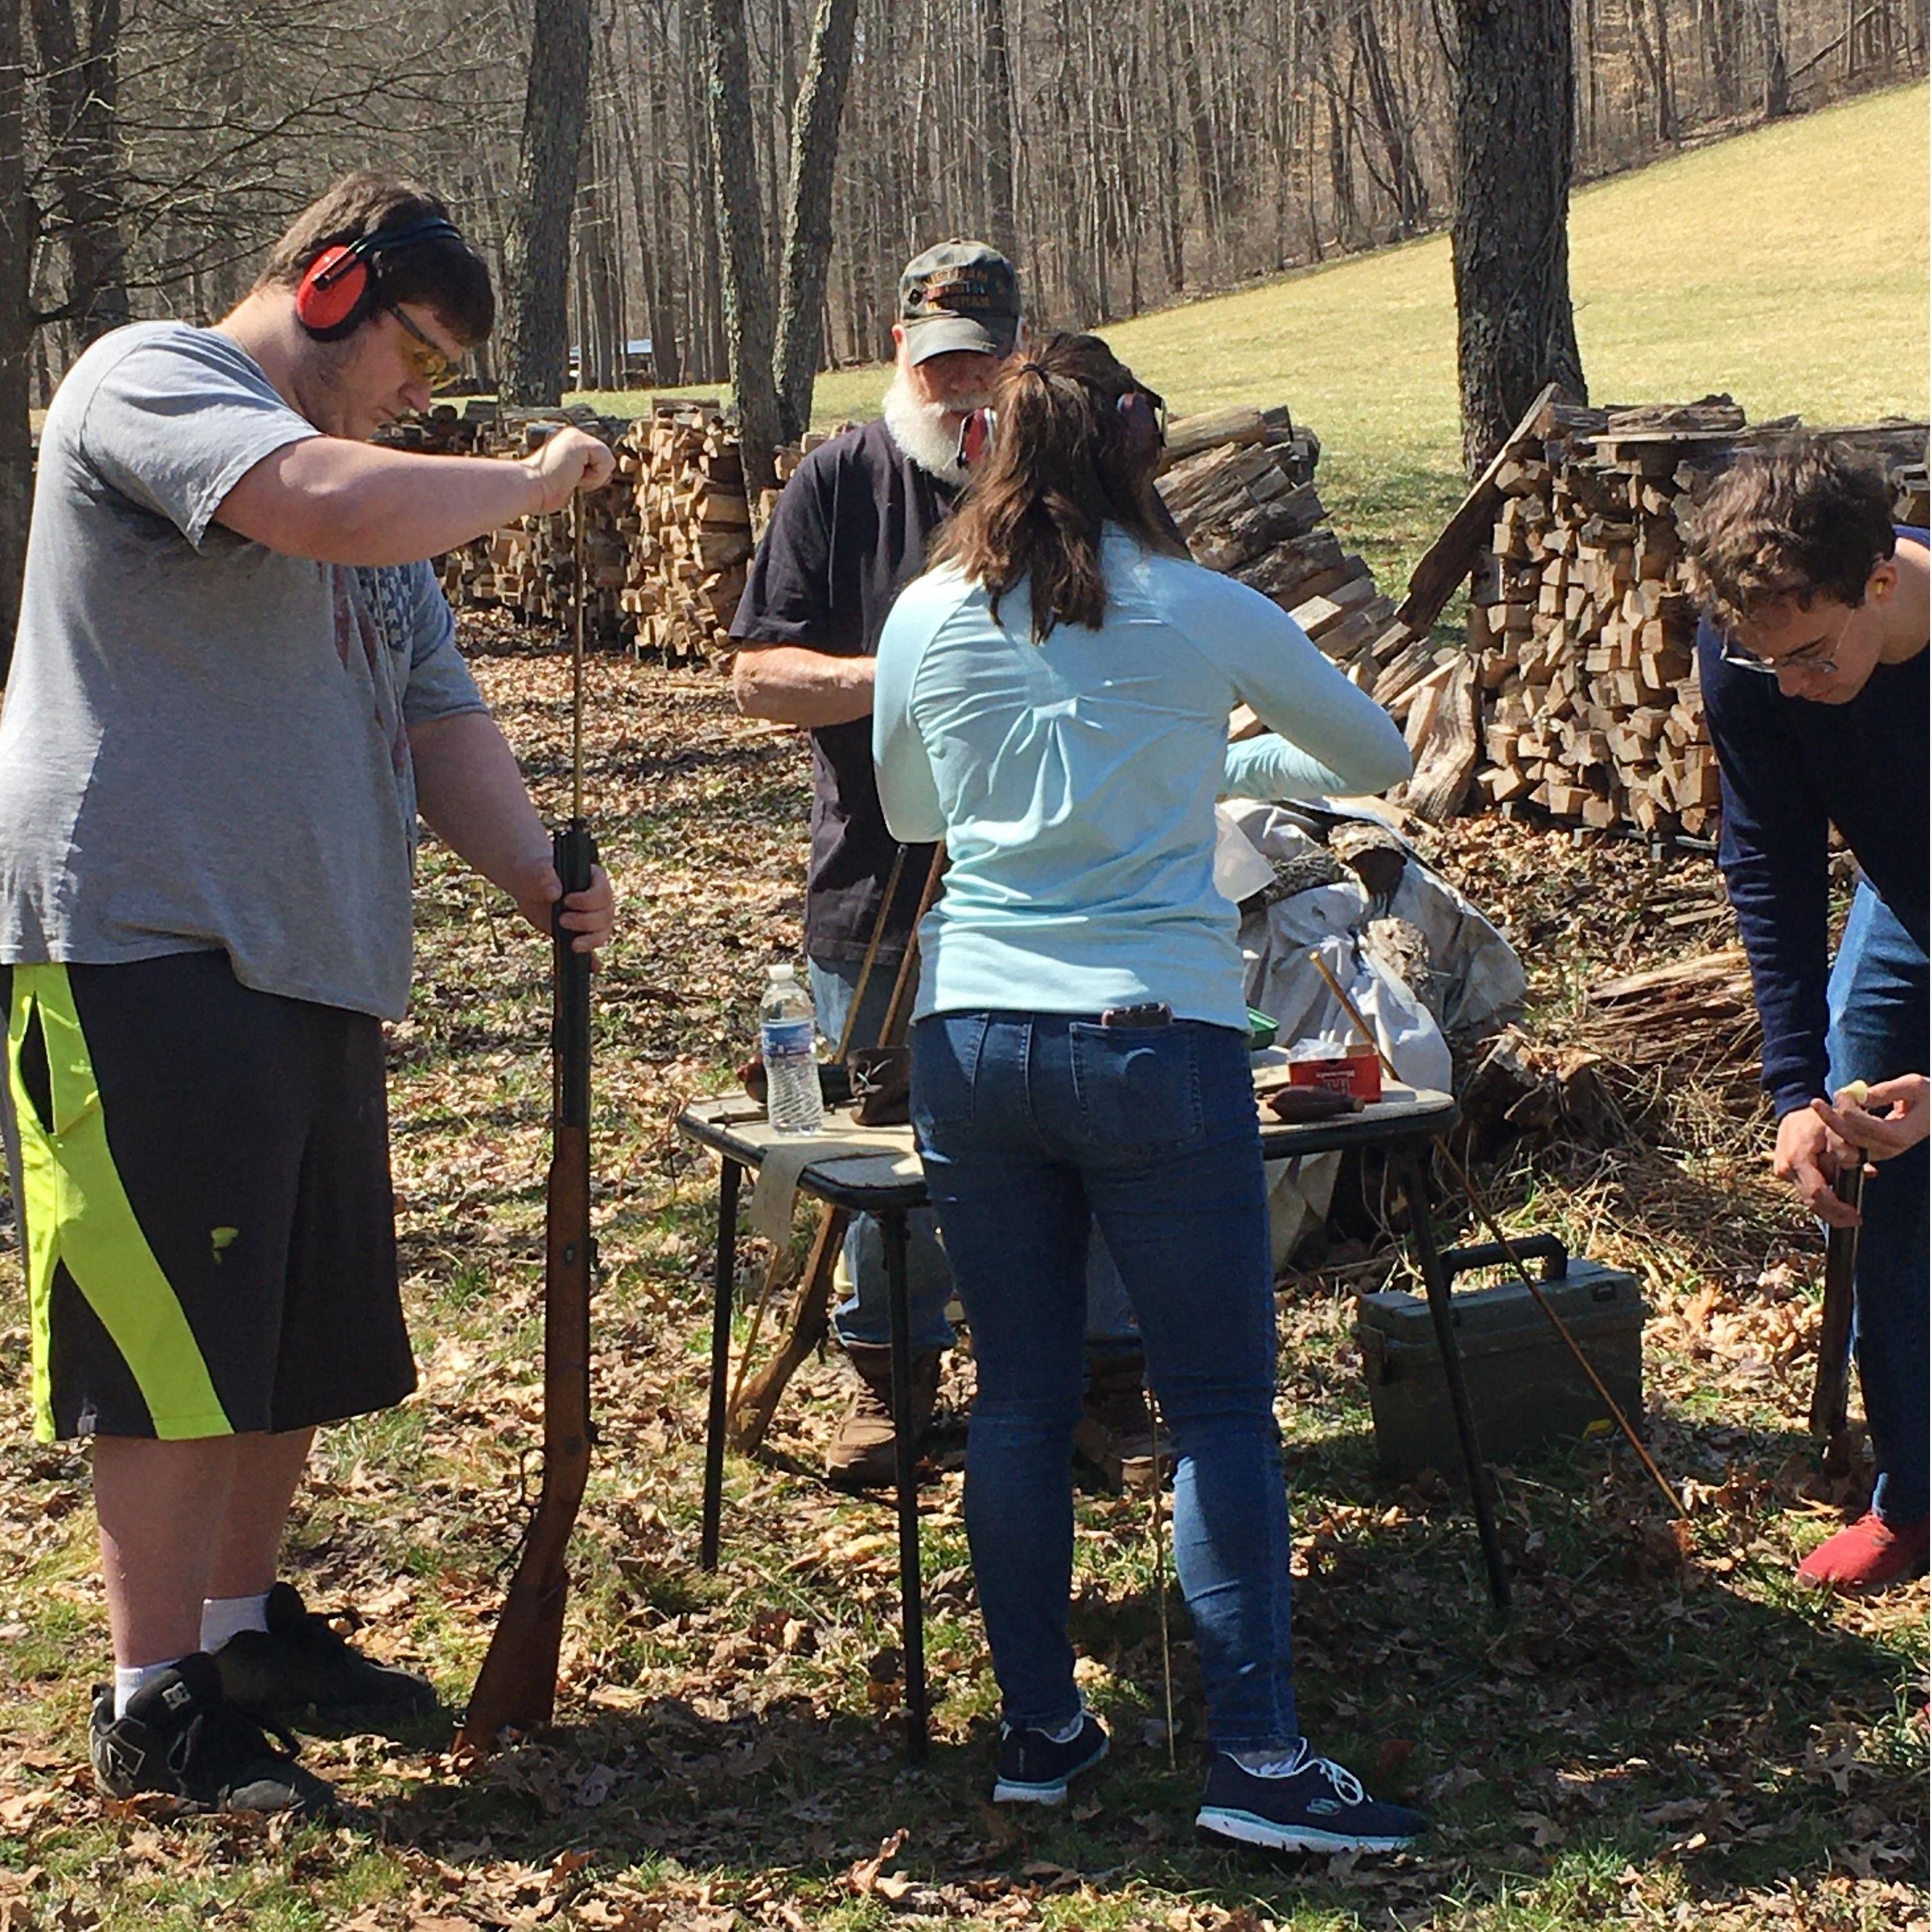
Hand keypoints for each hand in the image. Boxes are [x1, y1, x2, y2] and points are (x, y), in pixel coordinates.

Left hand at [517, 861, 615, 956]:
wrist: (529, 886)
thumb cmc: (535, 873)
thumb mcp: (535, 871)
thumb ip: (543, 877)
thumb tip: (555, 892)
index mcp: (593, 879)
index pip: (603, 892)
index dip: (589, 900)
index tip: (567, 901)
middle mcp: (599, 900)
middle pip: (606, 915)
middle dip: (586, 922)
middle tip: (561, 920)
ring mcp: (592, 919)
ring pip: (604, 932)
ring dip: (591, 940)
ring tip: (573, 945)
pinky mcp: (582, 935)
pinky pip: (593, 949)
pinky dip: (594, 960)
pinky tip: (593, 968)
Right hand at [521, 428, 615, 514]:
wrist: (527, 487)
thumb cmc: (539, 491)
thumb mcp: (564, 481)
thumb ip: (579, 475)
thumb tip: (599, 479)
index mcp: (567, 444)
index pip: (596, 460)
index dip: (590, 477)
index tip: (569, 481)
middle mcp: (573, 436)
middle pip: (603, 460)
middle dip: (592, 477)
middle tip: (567, 480)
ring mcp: (577, 436)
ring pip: (607, 461)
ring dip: (592, 478)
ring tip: (568, 477)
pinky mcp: (582, 443)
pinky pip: (607, 462)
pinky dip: (595, 476)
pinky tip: (573, 476)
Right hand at [1772, 1106, 1861, 1226]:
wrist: (1792, 1111)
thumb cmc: (1816, 1119)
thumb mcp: (1837, 1129)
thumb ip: (1849, 1151)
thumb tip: (1866, 1172)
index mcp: (1797, 1158)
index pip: (1817, 1193)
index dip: (1837, 1209)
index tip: (1855, 1216)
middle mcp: (1785, 1169)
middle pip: (1812, 1201)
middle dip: (1834, 1212)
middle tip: (1855, 1219)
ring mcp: (1783, 1172)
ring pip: (1809, 1196)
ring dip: (1829, 1200)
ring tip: (1848, 1200)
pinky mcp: (1785, 1173)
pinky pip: (1806, 1187)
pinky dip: (1823, 1190)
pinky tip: (1836, 1186)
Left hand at [1812, 1074, 1930, 1163]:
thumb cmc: (1927, 1096)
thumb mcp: (1913, 1086)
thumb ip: (1887, 1091)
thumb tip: (1861, 1096)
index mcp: (1898, 1134)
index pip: (1861, 1125)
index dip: (1846, 1108)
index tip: (1842, 1092)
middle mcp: (1888, 1149)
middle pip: (1848, 1138)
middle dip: (1830, 1118)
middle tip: (1817, 1101)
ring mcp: (1879, 1154)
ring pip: (1842, 1148)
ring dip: (1830, 1128)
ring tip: (1827, 1108)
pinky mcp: (1872, 1153)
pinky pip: (1845, 1151)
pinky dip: (1835, 1137)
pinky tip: (1832, 1119)